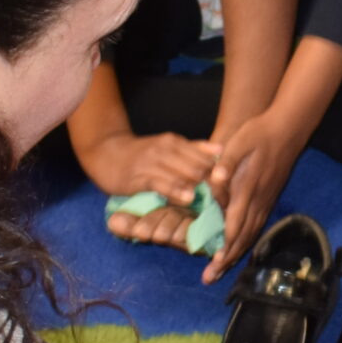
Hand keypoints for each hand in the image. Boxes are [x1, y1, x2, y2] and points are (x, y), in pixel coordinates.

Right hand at [84, 131, 219, 244]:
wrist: (106, 152)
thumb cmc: (140, 154)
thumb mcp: (167, 147)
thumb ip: (192, 149)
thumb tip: (220, 149)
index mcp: (176, 143)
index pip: (206, 156)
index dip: (222, 173)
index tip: (235, 188)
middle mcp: (167, 149)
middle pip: (199, 166)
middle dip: (215, 183)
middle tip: (230, 200)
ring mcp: (153, 162)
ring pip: (183, 173)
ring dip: (201, 187)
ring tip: (216, 200)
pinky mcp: (140, 176)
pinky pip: (162, 184)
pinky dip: (176, 191)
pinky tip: (188, 198)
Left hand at [203, 105, 314, 282]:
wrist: (287, 129)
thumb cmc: (259, 133)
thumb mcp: (239, 141)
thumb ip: (226, 161)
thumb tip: (215, 178)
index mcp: (247, 189)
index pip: (235, 224)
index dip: (224, 245)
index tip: (213, 262)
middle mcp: (257, 200)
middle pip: (242, 237)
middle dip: (226, 259)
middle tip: (210, 277)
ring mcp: (265, 201)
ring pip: (250, 234)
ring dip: (235, 254)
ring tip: (220, 269)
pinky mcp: (268, 198)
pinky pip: (256, 226)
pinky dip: (245, 241)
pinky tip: (236, 248)